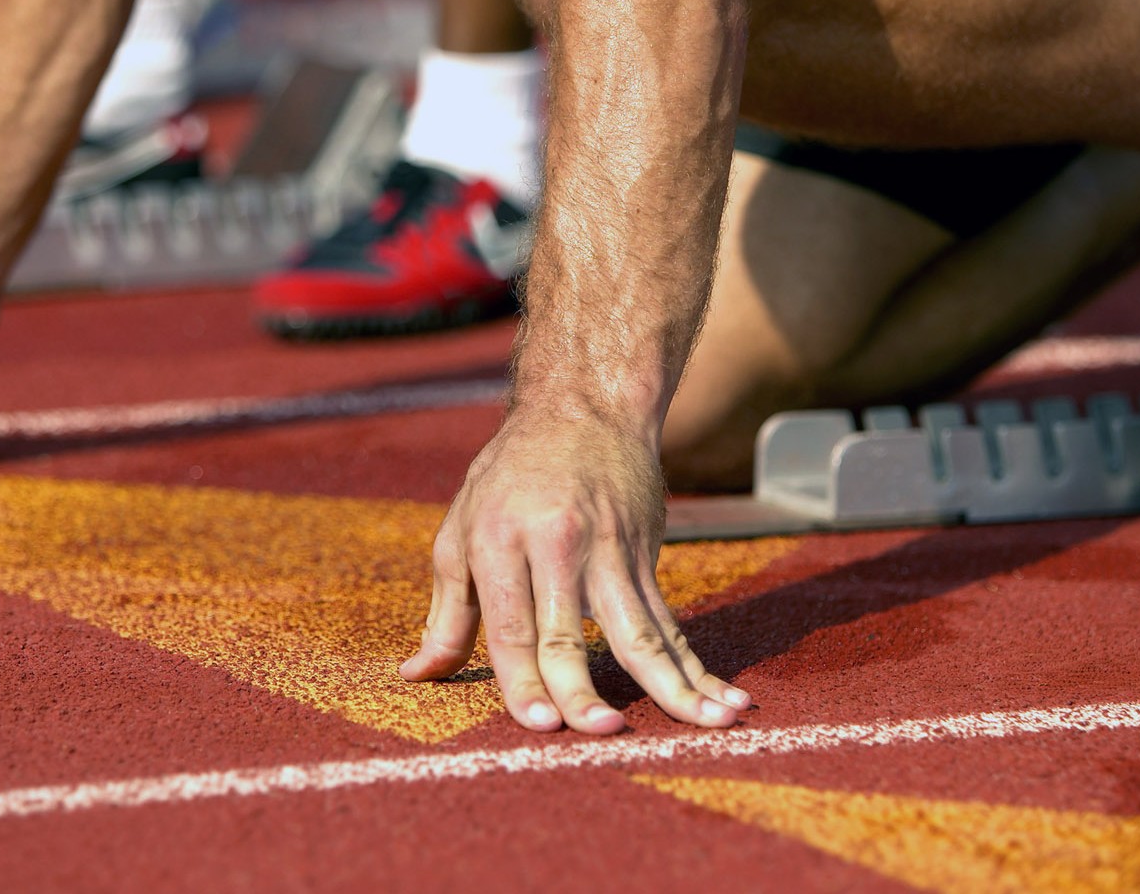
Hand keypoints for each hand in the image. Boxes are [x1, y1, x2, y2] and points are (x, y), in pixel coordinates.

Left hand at [400, 409, 751, 732]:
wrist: (585, 406)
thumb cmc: (510, 476)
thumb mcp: (461, 530)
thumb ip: (447, 612)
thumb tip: (416, 675)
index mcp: (498, 540)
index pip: (511, 625)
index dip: (523, 678)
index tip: (539, 724)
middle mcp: (556, 546)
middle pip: (569, 632)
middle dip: (584, 689)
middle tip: (599, 732)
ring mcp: (609, 550)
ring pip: (639, 630)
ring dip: (673, 684)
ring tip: (704, 723)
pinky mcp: (645, 555)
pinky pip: (670, 623)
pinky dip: (696, 665)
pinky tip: (723, 700)